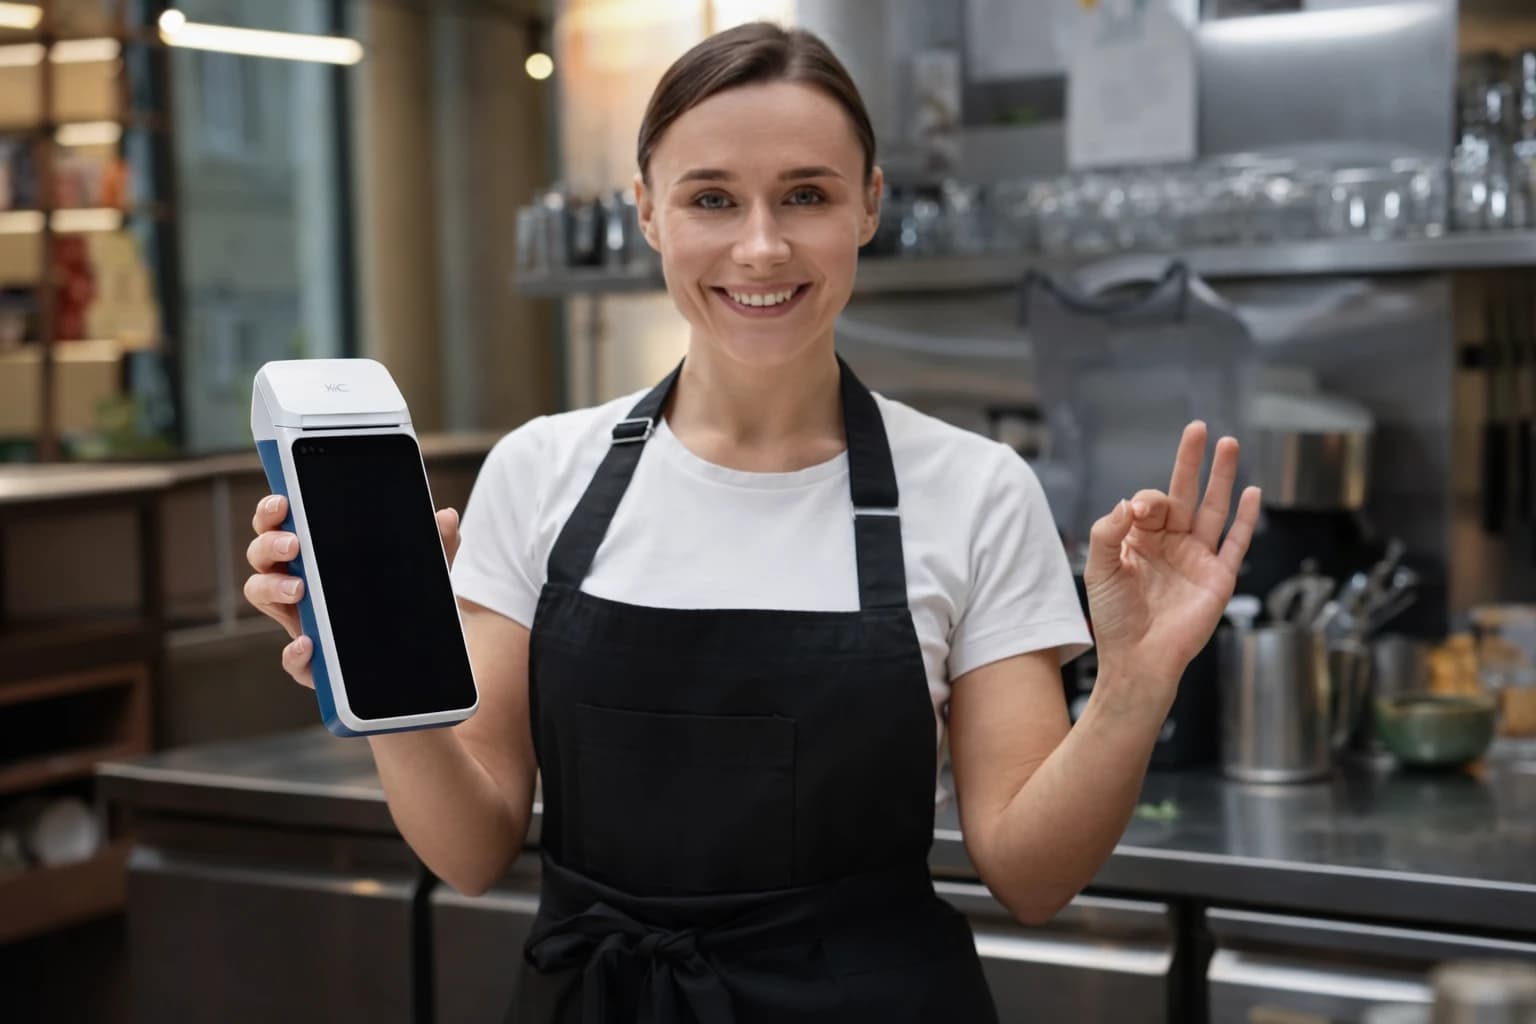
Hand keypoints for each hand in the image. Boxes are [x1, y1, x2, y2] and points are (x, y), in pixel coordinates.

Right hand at [243, 494, 461, 688]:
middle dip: (268, 544)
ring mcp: (301, 621)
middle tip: (294, 544)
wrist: (420, 661)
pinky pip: (290, 658)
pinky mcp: (311, 662)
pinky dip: (293, 652)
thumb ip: (436, 543)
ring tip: (299, 589)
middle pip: (262, 555)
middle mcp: (300, 583)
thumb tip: (447, 517)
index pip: (283, 525)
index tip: (283, 500)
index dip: (273, 511)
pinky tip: (308, 644)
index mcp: (318, 555)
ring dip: (271, 588)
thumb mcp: (424, 571)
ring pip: (260, 596)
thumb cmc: (406, 604)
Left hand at [1082, 421, 1259, 711]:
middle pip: (1186, 493)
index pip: (1151, 503)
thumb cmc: (1114, 619)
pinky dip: (1245, 518)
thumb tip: (1129, 502)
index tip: (1138, 513)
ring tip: (1230, 443)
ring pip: (1214, 509)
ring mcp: (1198, 559)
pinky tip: (1252, 493)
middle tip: (1198, 428)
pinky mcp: (1219, 578)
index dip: (1147, 500)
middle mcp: (1171, 544)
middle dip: (1192, 461)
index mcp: (1141, 540)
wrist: (1138, 659)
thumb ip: (1108, 532)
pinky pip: (1236, 543)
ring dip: (1222, 477)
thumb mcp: (1100, 569)